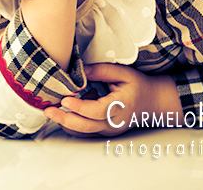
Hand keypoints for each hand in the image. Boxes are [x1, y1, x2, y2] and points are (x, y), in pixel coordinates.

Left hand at [44, 64, 181, 137]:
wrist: (153, 103)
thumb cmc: (138, 86)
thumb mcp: (123, 73)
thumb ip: (102, 71)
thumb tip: (81, 70)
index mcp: (119, 107)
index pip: (95, 111)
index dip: (78, 107)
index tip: (65, 99)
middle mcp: (113, 123)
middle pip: (85, 126)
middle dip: (64, 119)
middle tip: (48, 110)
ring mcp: (109, 130)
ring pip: (83, 131)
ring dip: (66, 122)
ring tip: (52, 110)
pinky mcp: (105, 132)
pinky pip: (86, 131)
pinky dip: (74, 122)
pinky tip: (70, 109)